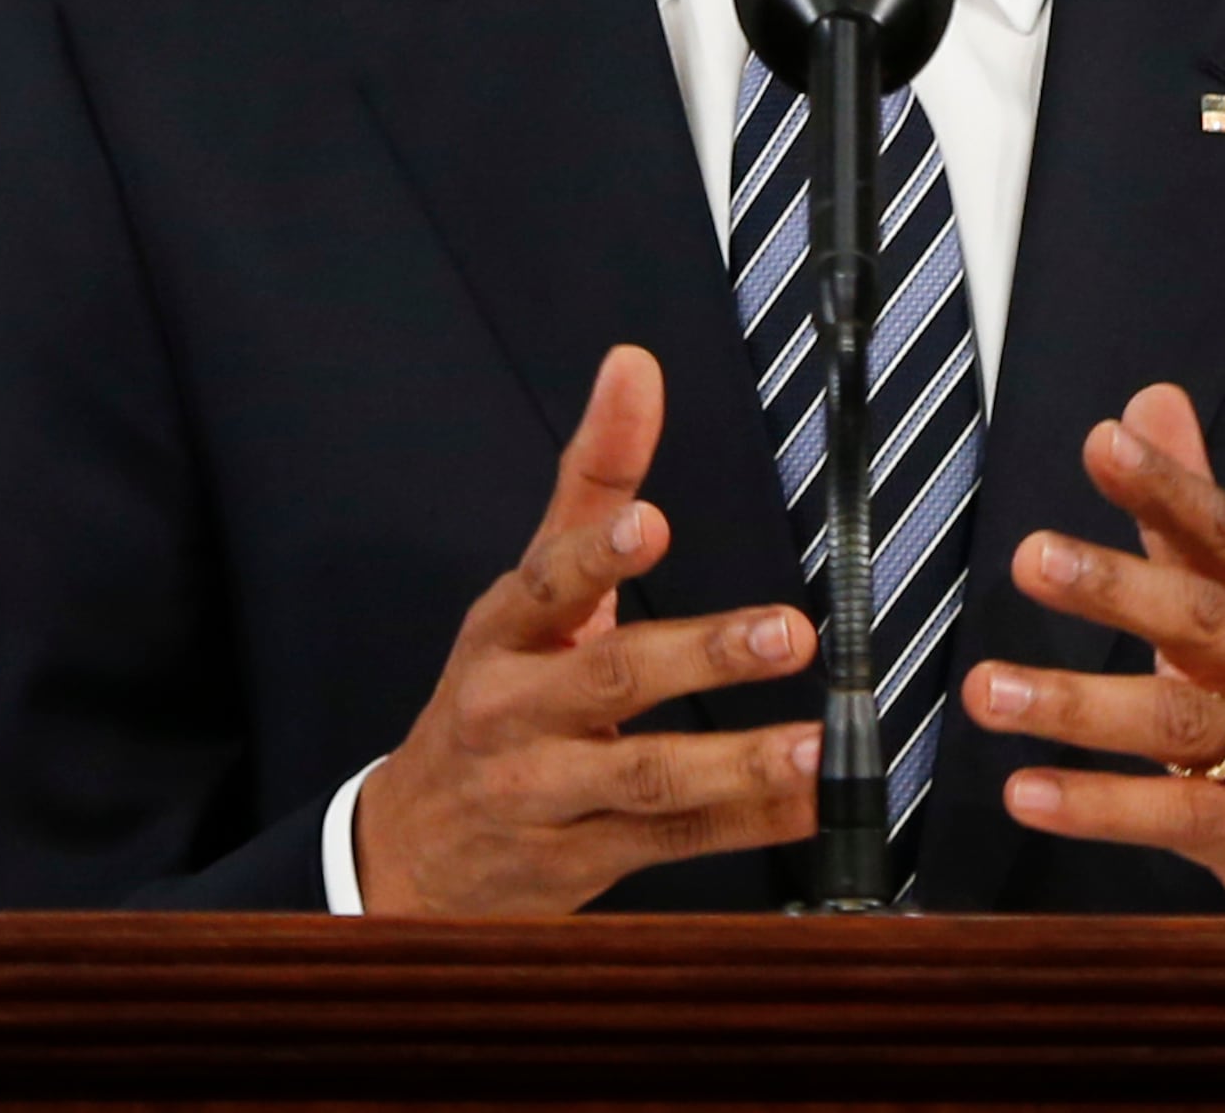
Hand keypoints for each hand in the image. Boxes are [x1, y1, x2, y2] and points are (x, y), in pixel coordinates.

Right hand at [352, 345, 821, 913]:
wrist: (413, 848)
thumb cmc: (494, 694)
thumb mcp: (531, 590)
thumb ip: (593, 480)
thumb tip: (634, 365)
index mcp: (503, 633)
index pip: (546, 585)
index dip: (596, 557)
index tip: (650, 526)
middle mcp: (515, 711)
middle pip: (609, 679)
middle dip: (702, 656)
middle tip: (787, 632)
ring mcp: (544, 793)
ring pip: (644, 776)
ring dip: (735, 761)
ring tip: (811, 743)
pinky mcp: (581, 858)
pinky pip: (672, 841)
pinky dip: (746, 822)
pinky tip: (805, 798)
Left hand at [962, 383, 1224, 918]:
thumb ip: (1188, 519)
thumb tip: (1151, 401)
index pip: (1224, 536)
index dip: (1168, 486)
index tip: (1103, 441)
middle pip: (1204, 620)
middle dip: (1118, 586)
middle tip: (1031, 557)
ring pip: (1178, 725)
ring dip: (1079, 705)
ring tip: (988, 690)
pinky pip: (1179, 819)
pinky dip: (1099, 806)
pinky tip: (1026, 793)